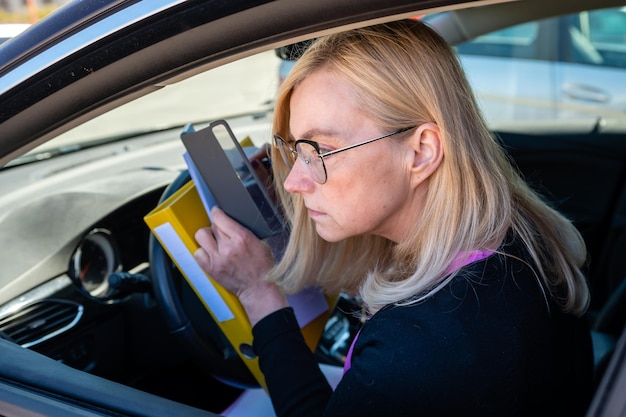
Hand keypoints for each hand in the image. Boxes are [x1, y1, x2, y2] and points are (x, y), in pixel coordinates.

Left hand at [194, 206, 286, 324]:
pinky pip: (197, 252)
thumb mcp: (260, 243)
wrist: (259, 288)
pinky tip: (210, 253)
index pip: (220, 217)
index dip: (217, 213)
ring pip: (201, 236)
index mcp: (242, 238)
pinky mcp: (211, 268)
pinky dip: (202, 251)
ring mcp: (217, 258)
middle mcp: (228, 247)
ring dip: (207, 237)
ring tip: (214, 241)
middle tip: (222, 233)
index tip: (217, 212)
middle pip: (212, 226)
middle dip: (217, 227)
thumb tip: (229, 221)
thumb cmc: (262, 267)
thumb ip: (243, 231)